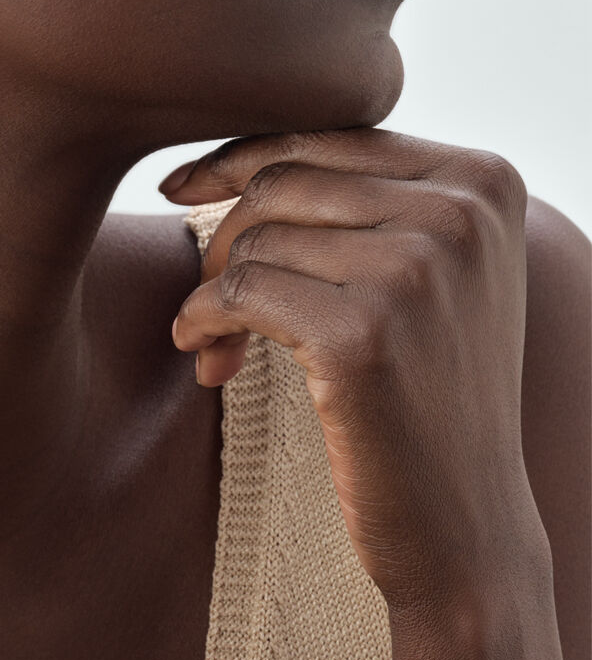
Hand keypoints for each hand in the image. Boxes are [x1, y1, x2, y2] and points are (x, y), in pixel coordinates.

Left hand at [160, 126, 548, 610]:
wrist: (464, 523)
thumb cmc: (424, 395)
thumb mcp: (420, 277)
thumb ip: (363, 203)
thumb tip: (235, 160)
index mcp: (481, 181)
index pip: (327, 135)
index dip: (239, 158)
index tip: (179, 186)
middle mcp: (460, 211)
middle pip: (282, 181)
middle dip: (223, 237)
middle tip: (208, 297)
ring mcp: (418, 269)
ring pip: (255, 238)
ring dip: (212, 292)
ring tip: (214, 344)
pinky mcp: (364, 334)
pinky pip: (239, 291)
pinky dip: (202, 320)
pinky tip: (203, 357)